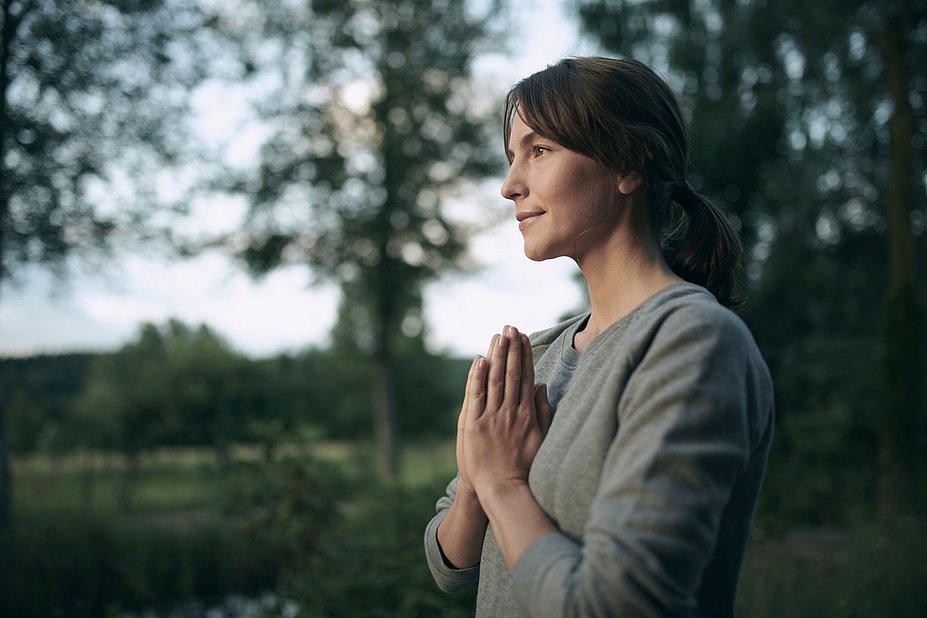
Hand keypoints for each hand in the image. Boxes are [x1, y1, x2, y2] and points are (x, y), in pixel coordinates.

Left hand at [463, 325, 552, 495]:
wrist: (502, 489)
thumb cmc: (524, 467)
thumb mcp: (541, 438)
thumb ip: (543, 412)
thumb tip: (543, 386)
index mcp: (527, 415)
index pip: (526, 377)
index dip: (525, 355)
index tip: (523, 337)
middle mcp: (511, 413)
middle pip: (512, 374)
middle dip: (511, 348)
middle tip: (510, 327)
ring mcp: (492, 418)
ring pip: (495, 380)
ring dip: (497, 356)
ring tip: (498, 335)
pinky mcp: (474, 426)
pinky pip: (476, 397)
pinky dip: (478, 377)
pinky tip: (480, 360)